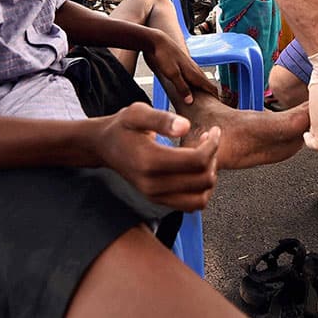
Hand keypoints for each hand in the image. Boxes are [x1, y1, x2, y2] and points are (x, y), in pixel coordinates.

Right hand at [97, 103, 219, 210]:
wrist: (105, 146)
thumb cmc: (123, 126)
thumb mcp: (138, 113)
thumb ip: (162, 119)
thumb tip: (185, 126)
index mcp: (150, 161)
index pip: (197, 160)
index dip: (212, 145)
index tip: (213, 130)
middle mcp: (152, 184)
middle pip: (203, 180)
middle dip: (213, 158)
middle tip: (207, 140)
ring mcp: (155, 196)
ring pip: (200, 198)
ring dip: (209, 176)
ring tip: (203, 155)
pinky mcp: (158, 200)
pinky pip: (191, 205)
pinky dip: (200, 189)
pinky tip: (195, 168)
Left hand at [142, 30, 217, 103]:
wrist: (159, 41)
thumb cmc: (164, 56)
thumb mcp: (172, 74)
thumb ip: (182, 88)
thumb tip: (191, 101)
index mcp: (194, 73)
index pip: (210, 87)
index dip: (215, 97)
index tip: (219, 106)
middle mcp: (195, 69)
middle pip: (208, 83)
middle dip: (212, 94)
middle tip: (215, 104)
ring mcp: (190, 66)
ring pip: (202, 79)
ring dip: (205, 88)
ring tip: (207, 97)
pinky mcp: (185, 64)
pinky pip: (195, 76)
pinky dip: (198, 83)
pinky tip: (194, 84)